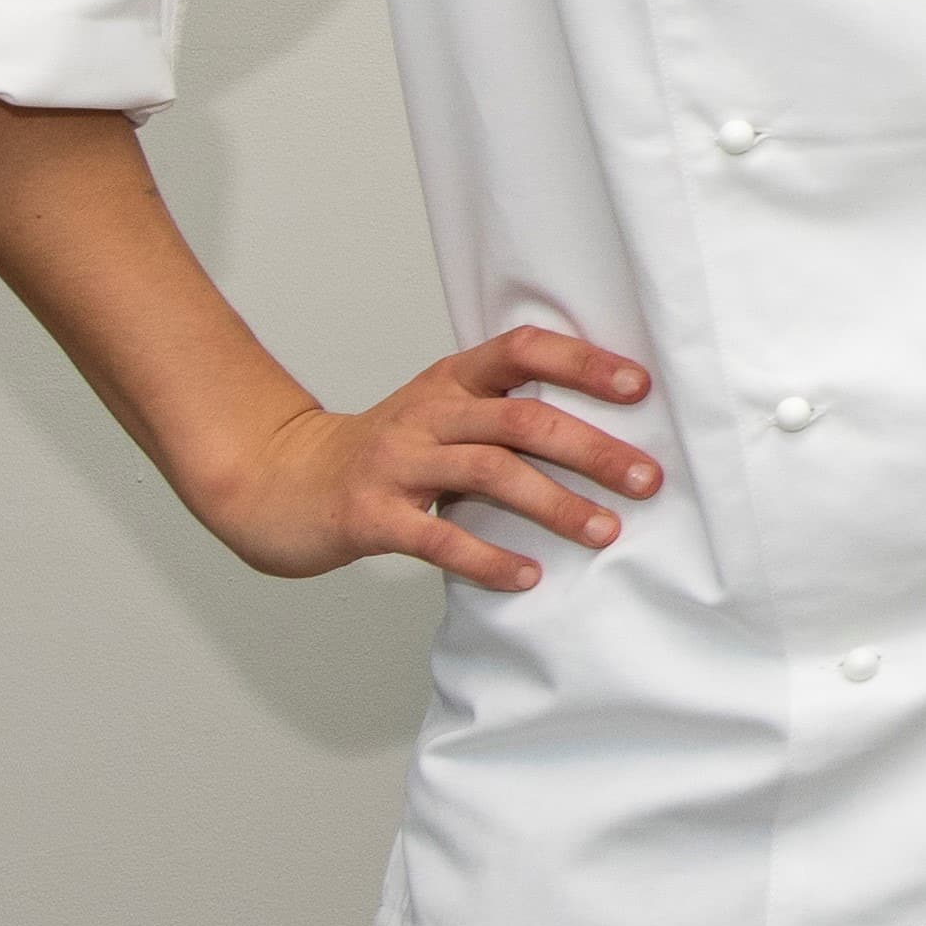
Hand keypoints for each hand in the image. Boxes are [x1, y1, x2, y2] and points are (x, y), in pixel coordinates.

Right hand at [194, 328, 661, 593]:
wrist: (278, 482)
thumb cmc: (382, 452)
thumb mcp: (440, 413)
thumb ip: (503, 412)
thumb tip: (607, 430)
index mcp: (450, 380)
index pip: (522, 350)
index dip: (582, 362)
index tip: (639, 387)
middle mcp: (426, 413)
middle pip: (520, 418)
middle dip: (591, 449)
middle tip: (647, 479)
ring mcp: (395, 463)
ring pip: (488, 472)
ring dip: (555, 504)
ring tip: (605, 532)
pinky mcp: (369, 515)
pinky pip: (437, 536)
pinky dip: (487, 557)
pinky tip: (526, 575)